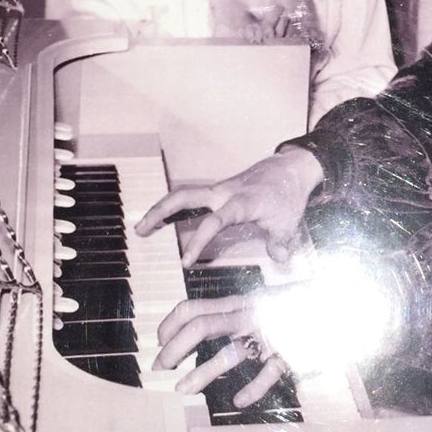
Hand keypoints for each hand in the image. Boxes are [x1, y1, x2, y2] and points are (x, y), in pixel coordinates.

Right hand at [134, 146, 325, 267]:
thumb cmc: (288, 195)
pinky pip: (191, 197)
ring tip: (142, 228)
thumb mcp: (289, 222)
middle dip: (160, 212)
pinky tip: (164, 220)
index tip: (185, 261)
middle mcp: (224, 193)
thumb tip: (278, 259)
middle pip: (184, 196)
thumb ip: (280, 243)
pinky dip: (174, 207)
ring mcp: (219, 190)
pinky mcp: (218, 191)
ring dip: (161, 208)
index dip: (198, 241)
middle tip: (140, 231)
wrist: (290, 169)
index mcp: (241, 202)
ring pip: (183, 194)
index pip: (214, 222)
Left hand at [152, 286, 299, 408]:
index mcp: (238, 303)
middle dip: (174, 349)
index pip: (193, 308)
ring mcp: (268, 335)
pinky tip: (239, 400)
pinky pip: (268, 374)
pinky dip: (251, 390)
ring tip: (182, 390)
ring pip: (229, 353)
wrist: (334, 304)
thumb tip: (195, 329)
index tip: (159, 342)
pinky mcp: (289, 354)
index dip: (170, 325)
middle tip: (161, 368)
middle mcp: (249, 316)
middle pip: (201, 327)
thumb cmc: (291, 308)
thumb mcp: (257, 303)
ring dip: (201, 374)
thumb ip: (231, 314)